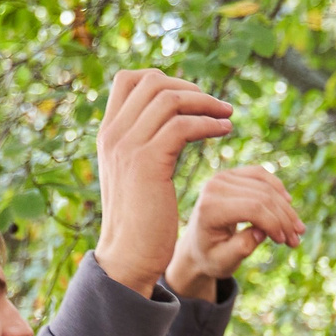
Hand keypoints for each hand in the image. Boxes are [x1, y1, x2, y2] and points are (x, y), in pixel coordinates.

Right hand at [95, 70, 235, 294]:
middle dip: (190, 88)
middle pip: (152, 81)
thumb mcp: (133, 174)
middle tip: (216, 106)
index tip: (190, 96)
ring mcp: (129, 146)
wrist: (128, 257)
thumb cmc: (138, 222)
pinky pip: (182, 126)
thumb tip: (165, 123)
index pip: (128, 80)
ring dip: (205, 103)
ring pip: (170, 99)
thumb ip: (142, 145)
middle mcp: (114, 134)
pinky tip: (224, 132)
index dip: (163, 79)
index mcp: (108, 134)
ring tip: (227, 117)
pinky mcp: (149, 163)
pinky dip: (208, 123)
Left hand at [166, 166, 304, 299]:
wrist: (197, 245)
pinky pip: (261, 174)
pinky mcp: (231, 174)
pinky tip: (287, 203)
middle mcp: (214, 186)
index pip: (253, 208)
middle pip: (263, 196)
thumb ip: (241, 248)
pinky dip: (277, 188)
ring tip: (297, 229)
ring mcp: (223, 176)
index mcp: (210, 208)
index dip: (274, 223)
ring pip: (266, 186)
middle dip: (284, 218)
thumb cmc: (210, 256)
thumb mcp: (223, 262)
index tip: (285, 242)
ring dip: (285, 208)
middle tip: (297, 239)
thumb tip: (262, 231)